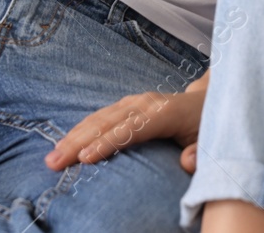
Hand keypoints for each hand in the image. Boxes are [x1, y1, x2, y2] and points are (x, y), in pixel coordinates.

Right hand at [44, 70, 209, 174]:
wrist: (210, 101)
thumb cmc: (209, 126)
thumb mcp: (212, 140)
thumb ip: (201, 153)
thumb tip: (187, 162)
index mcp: (164, 113)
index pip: (130, 129)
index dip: (107, 143)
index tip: (85, 159)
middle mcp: (145, 103)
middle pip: (107, 122)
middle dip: (78, 142)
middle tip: (54, 162)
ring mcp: (134, 102)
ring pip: (99, 118)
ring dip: (73, 136)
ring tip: (52, 156)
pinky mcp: (128, 105)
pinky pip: (100, 117)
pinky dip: (81, 130)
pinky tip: (65, 144)